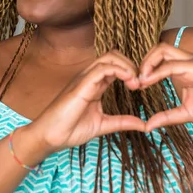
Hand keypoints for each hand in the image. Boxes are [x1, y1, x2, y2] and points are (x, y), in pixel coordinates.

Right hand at [27, 50, 145, 154]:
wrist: (50, 137)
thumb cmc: (70, 130)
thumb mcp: (103, 125)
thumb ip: (122, 122)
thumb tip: (143, 125)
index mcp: (95, 84)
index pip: (115, 65)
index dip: (131, 71)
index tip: (141, 86)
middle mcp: (89, 77)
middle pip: (113, 56)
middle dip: (131, 64)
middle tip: (141, 83)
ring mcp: (84, 79)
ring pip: (109, 57)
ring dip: (127, 66)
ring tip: (136, 83)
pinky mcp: (81, 85)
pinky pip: (101, 69)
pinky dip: (119, 71)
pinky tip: (128, 82)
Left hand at [138, 43, 192, 131]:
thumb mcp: (185, 113)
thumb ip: (167, 117)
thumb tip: (147, 125)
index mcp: (182, 69)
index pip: (158, 58)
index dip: (143, 69)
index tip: (134, 86)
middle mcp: (186, 62)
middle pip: (157, 48)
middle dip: (142, 62)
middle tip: (134, 82)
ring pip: (163, 50)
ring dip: (146, 64)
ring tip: (139, 81)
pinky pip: (172, 65)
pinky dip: (157, 72)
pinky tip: (148, 82)